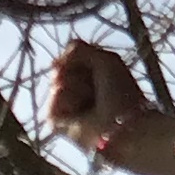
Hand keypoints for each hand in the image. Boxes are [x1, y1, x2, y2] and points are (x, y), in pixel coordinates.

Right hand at [47, 39, 161, 165]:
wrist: (123, 125)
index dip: (79, 59)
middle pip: (59, 69)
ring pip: (55, 85)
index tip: (97, 65)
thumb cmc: (121, 93)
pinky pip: (51, 103)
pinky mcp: (57, 123)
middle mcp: (75, 91)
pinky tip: (81, 112)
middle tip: (94, 86)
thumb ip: (77, 49)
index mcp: (89, 77)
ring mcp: (66, 107)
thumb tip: (53, 63)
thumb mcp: (105, 59)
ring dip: (75, 88)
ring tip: (91, 101)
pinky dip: (67, 103)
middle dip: (77, 72)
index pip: (69, 58)